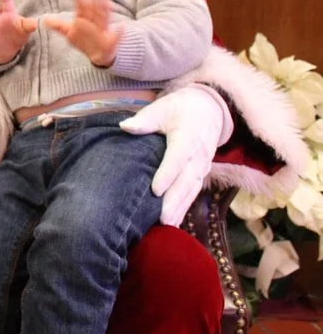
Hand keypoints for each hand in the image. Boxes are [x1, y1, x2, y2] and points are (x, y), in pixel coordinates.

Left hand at [43, 0, 119, 66]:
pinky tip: (120, 27)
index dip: (78, 0)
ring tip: (106, 1)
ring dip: (105, 10)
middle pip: (95, 9)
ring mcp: (104, 31)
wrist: (100, 53)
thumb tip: (44, 20)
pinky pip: (116, 37)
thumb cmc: (85, 40)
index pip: (82, 7)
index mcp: (86, 19)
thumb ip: (59, 26)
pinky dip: (118, 33)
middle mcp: (96, 22)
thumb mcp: (70, 33)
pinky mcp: (111, 42)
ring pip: (105, 19)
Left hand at [119, 84, 232, 225]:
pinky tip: (174, 223)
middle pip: (186, 180)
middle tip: (162, 219)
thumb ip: (144, 120)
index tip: (155, 190)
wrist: (209, 111)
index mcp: (188, 136)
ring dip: (180, 208)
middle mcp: (199, 154)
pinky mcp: (201, 173)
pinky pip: (193, 192)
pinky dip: (184, 207)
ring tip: (167, 225)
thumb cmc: (179, 109)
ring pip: (191, 189)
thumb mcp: (161, 108)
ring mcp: (202, 166)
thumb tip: (125, 126)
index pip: (178, 158)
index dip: (167, 174)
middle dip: (175, 200)